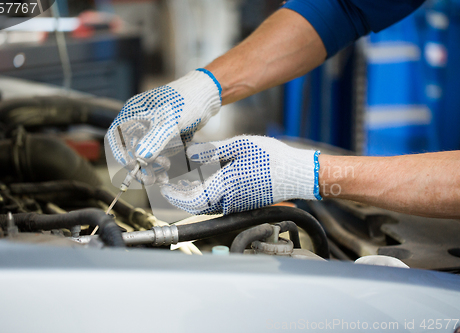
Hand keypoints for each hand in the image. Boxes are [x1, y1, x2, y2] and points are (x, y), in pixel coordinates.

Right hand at [106, 69, 221, 182]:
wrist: (208, 95)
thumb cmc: (188, 100)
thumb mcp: (170, 122)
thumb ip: (155, 140)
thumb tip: (140, 158)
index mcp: (134, 112)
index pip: (117, 136)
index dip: (121, 153)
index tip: (132, 168)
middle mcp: (140, 122)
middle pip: (131, 149)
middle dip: (140, 166)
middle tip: (150, 180)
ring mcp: (153, 130)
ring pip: (146, 155)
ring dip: (152, 168)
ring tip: (163, 176)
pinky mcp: (165, 137)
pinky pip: (159, 155)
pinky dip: (161, 165)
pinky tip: (166, 175)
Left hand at [160, 135, 321, 214]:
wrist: (295, 174)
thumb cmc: (272, 158)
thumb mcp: (240, 145)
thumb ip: (212, 150)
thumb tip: (190, 153)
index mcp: (227, 185)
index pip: (191, 200)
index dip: (174, 198)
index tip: (163, 189)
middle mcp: (230, 200)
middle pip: (196, 205)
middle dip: (180, 195)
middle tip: (169, 183)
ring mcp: (236, 205)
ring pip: (206, 205)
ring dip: (192, 195)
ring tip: (183, 179)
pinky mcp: (242, 205)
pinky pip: (218, 203)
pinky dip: (206, 195)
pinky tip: (203, 181)